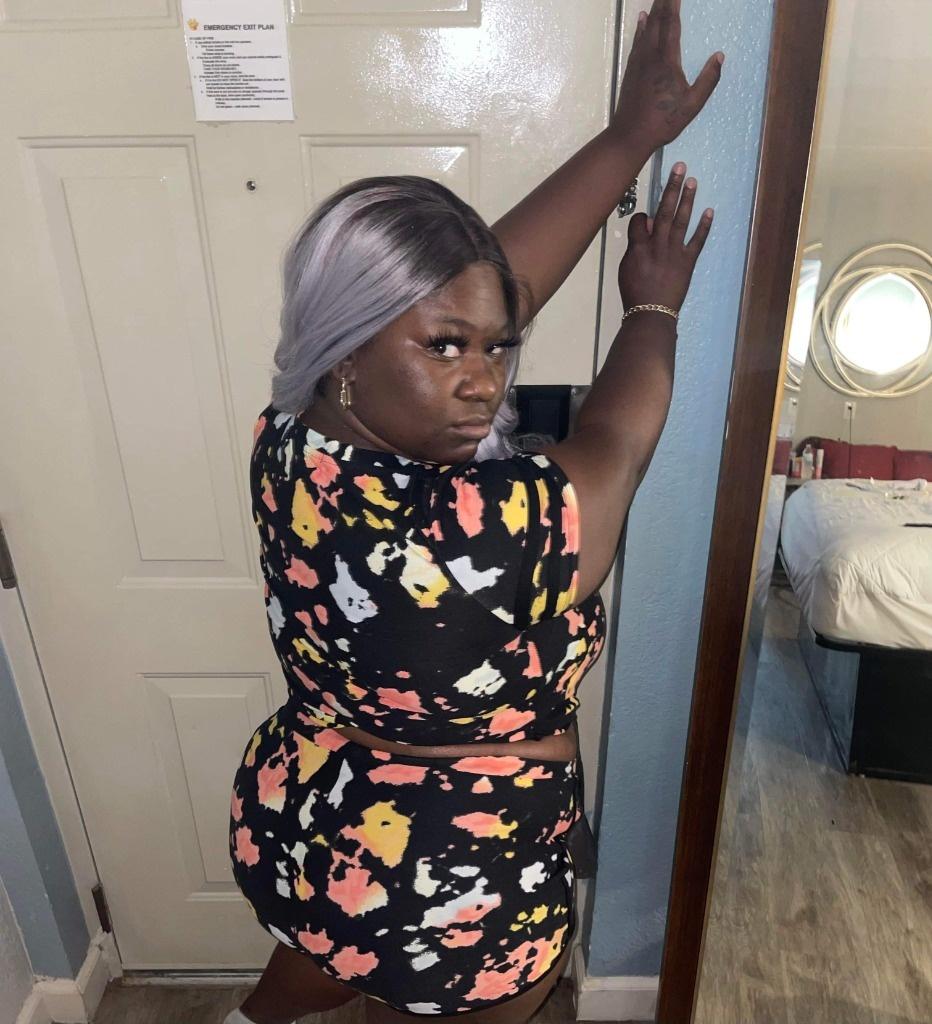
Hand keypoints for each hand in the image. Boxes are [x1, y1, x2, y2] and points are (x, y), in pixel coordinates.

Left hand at [610, 0, 723, 153]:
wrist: (630, 135)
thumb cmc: (663, 122)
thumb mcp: (692, 104)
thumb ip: (708, 79)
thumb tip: (720, 56)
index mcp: (667, 61)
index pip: (671, 24)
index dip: (673, 5)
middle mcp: (651, 56)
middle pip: (656, 21)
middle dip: (662, 2)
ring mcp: (638, 63)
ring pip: (645, 29)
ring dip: (652, 11)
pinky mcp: (630, 70)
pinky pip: (637, 41)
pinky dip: (640, 28)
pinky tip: (641, 21)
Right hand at [617, 161, 712, 310]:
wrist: (650, 313)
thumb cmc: (634, 293)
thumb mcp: (626, 268)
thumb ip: (635, 245)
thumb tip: (644, 226)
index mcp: (638, 247)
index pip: (640, 219)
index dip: (642, 216)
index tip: (644, 217)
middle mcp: (657, 244)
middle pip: (664, 210)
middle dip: (672, 187)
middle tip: (679, 167)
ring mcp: (674, 251)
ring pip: (681, 219)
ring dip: (688, 199)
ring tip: (692, 180)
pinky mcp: (688, 261)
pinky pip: (697, 240)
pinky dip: (704, 226)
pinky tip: (709, 211)